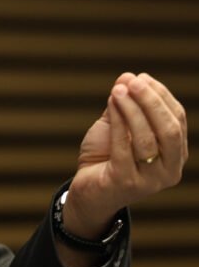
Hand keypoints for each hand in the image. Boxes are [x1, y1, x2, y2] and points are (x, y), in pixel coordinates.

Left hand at [63, 73, 187, 242]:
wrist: (88, 189)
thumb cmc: (107, 156)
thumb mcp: (118, 126)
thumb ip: (124, 104)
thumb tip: (127, 77)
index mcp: (175, 154)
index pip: (177, 119)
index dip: (161, 95)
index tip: (142, 78)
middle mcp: (169, 170)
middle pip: (168, 130)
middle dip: (151, 101)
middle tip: (133, 81)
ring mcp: (149, 180)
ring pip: (147, 139)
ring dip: (132, 109)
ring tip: (117, 90)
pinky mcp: (125, 182)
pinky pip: (123, 148)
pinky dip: (118, 121)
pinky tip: (111, 104)